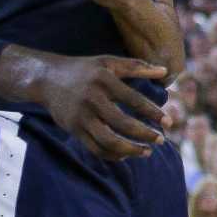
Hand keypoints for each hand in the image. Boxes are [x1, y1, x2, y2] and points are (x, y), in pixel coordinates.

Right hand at [34, 53, 167, 161]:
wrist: (48, 79)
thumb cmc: (85, 69)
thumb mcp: (108, 62)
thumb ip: (136, 66)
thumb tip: (165, 71)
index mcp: (104, 80)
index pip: (133, 100)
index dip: (152, 112)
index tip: (169, 122)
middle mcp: (92, 99)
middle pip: (122, 123)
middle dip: (144, 134)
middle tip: (161, 140)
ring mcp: (81, 117)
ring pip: (108, 140)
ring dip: (130, 150)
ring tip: (147, 152)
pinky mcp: (74, 130)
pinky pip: (95, 148)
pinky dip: (112, 155)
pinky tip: (127, 155)